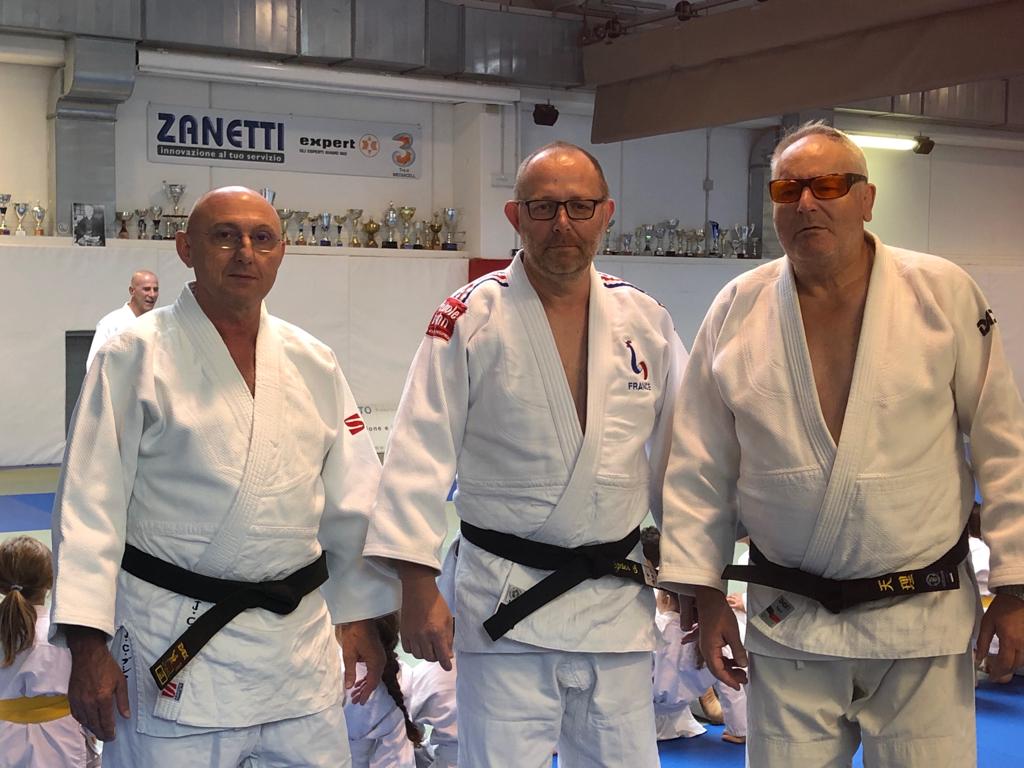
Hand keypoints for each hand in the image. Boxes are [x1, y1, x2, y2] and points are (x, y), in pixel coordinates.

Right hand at [65, 625, 129, 740]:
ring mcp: (79, 701)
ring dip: (92, 729)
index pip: (105, 721)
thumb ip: (123, 701)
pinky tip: (88, 722)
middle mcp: (89, 702)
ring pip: (85, 722)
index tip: (113, 736)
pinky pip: (76, 715)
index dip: (109, 731)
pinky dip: (83, 721)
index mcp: (102, 698)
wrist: (88, 655)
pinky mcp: (71, 698)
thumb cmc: (107, 666)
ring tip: (99, 731)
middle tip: (107, 737)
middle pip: (94, 724)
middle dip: (101, 733)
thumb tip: (126, 716)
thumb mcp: (120, 681)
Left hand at [339, 619, 386, 704]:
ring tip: (355, 694)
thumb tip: (349, 687)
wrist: (360, 619)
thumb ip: (350, 672)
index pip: (372, 682)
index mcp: (376, 662)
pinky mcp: (377, 654)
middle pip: (374, 681)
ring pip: (374, 676)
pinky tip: (359, 682)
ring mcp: (380, 657)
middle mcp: (381, 661)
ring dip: (365, 685)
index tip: (359, 702)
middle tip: (355, 701)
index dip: (366, 693)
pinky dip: (367, 677)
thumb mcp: (349, 654)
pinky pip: (373, 670)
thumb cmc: (354, 635)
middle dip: (365, 691)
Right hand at [397, 562, 453, 670]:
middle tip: (438, 651)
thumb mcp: (448, 619)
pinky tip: (418, 643)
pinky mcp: (403, 633)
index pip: (442, 656)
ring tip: (428, 646)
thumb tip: (448, 654)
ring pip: (419, 656)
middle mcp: (424, 636)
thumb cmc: (436, 603)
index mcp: (437, 632)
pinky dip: (414, 649)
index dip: (446, 664)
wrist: (418, 591)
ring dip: (425, 654)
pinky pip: (408, 650)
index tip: (447, 667)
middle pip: (430, 658)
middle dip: (436, 657)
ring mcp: (412, 635)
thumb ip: (448, 638)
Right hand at [694, 586, 747, 689]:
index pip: (718, 671)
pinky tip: (735, 661)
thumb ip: (738, 651)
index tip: (739, 687)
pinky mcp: (709, 641)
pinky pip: (716, 656)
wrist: (709, 600)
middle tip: (744, 680)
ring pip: (717, 663)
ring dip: (728, 669)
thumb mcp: (732, 633)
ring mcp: (706, 646)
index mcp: (709, 649)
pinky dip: (726, 661)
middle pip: (716, 669)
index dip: (728, 680)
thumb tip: (743, 665)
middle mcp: (705, 650)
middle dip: (730, 676)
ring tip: (742, 672)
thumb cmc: (720, 614)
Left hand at [976, 593, 1023, 679]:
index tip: (991, 676)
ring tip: (1000, 665)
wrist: (1018, 596)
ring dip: (1012, 666)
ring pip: (1022, 662)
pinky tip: (1010, 657)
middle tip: (993, 672)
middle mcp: (1023, 644)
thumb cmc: (1002, 608)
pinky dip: (1018, 659)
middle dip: (1004, 671)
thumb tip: (979, 658)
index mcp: (1010, 640)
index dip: (997, 672)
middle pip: (1015, 665)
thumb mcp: (987, 623)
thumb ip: (983, 642)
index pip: (1005, 663)